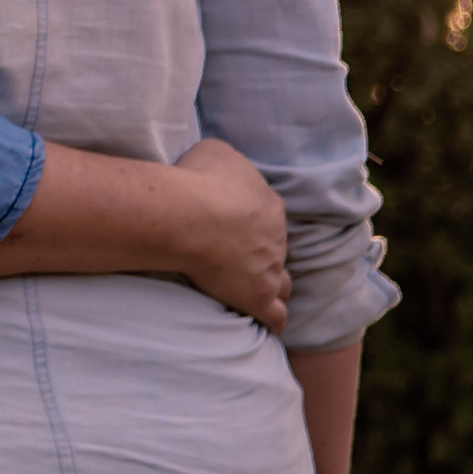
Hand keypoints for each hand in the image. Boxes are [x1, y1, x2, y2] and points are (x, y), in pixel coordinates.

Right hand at [163, 138, 290, 330]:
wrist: (190, 215)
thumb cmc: (199, 180)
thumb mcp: (216, 152)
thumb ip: (229, 163)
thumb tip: (224, 168)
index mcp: (268, 204)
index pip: (266, 216)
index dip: (248, 222)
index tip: (224, 223)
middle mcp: (276, 237)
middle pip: (274, 249)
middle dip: (258, 253)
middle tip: (229, 255)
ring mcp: (270, 269)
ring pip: (282, 283)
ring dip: (270, 286)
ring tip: (248, 289)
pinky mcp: (258, 297)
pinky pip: (275, 316)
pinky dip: (270, 318)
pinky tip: (261, 321)